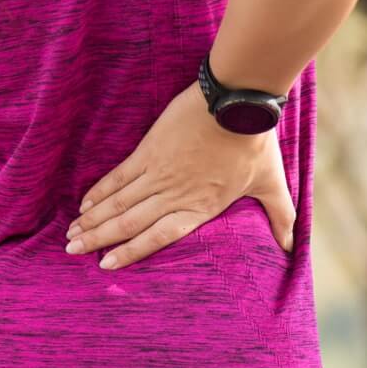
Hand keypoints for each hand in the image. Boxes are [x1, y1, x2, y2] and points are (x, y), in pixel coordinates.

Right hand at [66, 80, 295, 268]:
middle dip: (99, 239)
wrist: (236, 102)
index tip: (106, 265)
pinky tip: (85, 202)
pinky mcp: (149, 152)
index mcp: (200, 207)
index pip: (158, 237)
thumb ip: (280, 216)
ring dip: (93, 219)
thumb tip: (294, 245)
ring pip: (118, 202)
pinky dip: (100, 190)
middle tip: (73, 250)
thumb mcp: (271, 183)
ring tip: (72, 233)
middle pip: (128, 223)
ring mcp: (158, 173)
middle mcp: (174, 195)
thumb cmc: (254, 143)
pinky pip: (118, 176)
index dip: (131, 252)